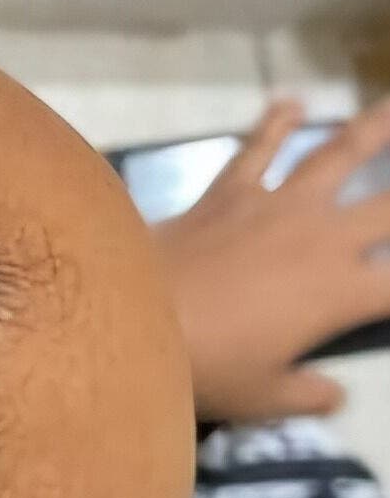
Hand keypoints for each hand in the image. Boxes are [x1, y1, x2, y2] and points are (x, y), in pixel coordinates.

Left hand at [154, 98, 389, 423]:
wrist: (131, 319)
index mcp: (342, 295)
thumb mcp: (262, 398)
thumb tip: (334, 395)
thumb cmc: (204, 367)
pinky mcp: (228, 192)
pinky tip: (289, 100)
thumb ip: (306, 394)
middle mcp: (323, 239)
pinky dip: (273, 122)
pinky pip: (256, 149)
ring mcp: (276, 206)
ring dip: (373, 128)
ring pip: (336, 155)